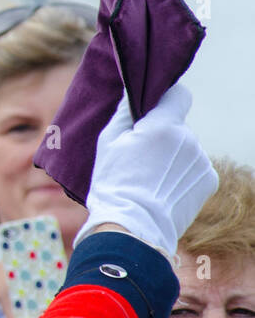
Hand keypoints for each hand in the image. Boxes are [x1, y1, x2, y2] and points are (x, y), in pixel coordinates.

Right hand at [77, 85, 217, 255]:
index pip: (178, 94)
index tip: (153, 106)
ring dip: (172, 155)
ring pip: (185, 147)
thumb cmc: (114, 182)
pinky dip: (182, 173)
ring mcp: (202, 161)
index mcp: (164, 125)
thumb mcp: (107, 141)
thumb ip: (124, 111)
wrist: (133, 226)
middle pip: (177, 125)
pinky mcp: (210, 180)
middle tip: (140, 155)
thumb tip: (132, 90)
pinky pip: (194, 166)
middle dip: (162, 134)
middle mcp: (189, 139)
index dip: (165, 97)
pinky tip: (164, 187)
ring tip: (150, 176)